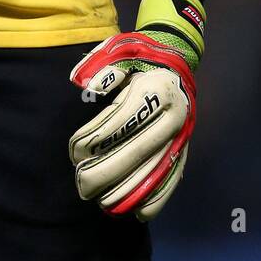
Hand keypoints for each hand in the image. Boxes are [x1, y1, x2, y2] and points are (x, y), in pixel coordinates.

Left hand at [67, 0, 204, 221]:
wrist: (177, 60)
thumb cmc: (140, 55)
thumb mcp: (120, 49)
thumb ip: (103, 66)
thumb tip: (87, 88)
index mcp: (156, 88)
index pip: (123, 120)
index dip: (97, 139)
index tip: (75, 152)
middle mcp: (174, 114)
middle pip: (139, 150)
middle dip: (108, 172)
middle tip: (81, 185)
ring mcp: (182, 134)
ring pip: (156, 169)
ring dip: (129, 191)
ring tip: (102, 203)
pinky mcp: (186, 148)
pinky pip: (174, 177)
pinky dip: (158, 198)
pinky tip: (137, 212)